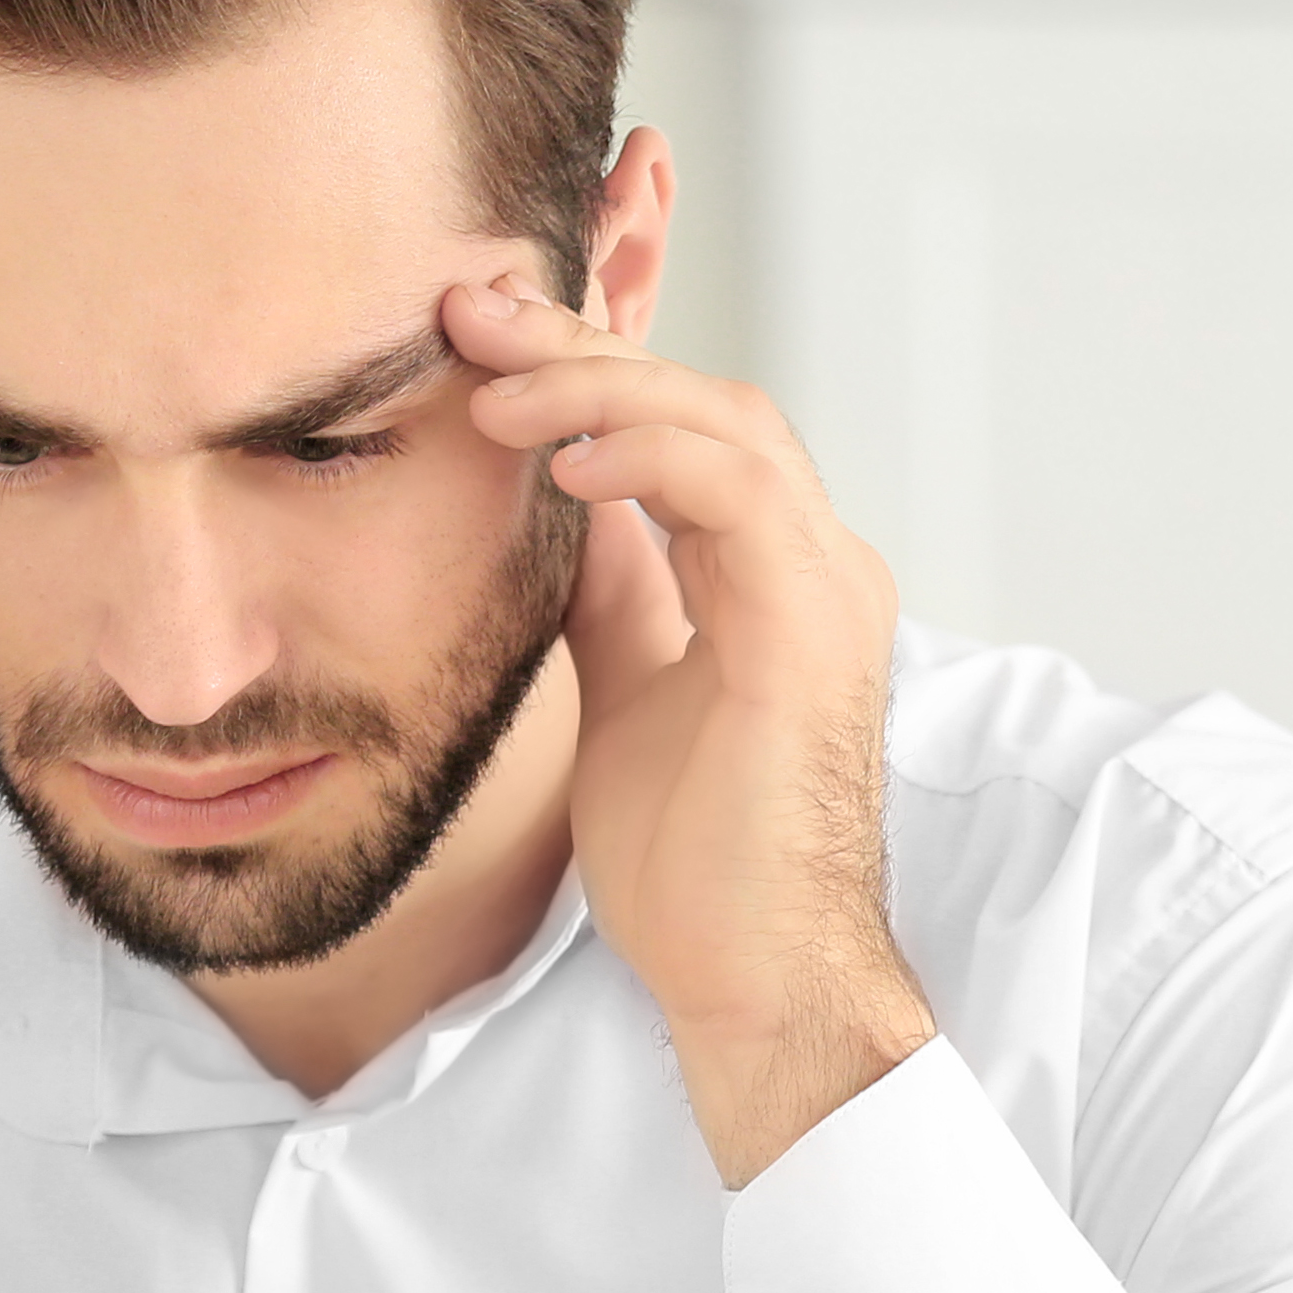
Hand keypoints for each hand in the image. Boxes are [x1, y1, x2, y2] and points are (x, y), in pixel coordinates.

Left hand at [446, 280, 933, 1186]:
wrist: (752, 981)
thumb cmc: (696, 864)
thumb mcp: (623, 687)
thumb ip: (612, 589)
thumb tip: (559, 501)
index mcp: (773, 573)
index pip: (685, 424)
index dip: (589, 364)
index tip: (477, 336)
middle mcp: (814, 562)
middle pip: (704, 397)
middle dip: (582, 342)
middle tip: (468, 311)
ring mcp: (824, 588)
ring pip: (724, 420)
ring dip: (601, 386)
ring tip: (493, 387)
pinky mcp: (811, 631)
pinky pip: (737, 493)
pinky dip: (651, 456)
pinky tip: (566, 464)